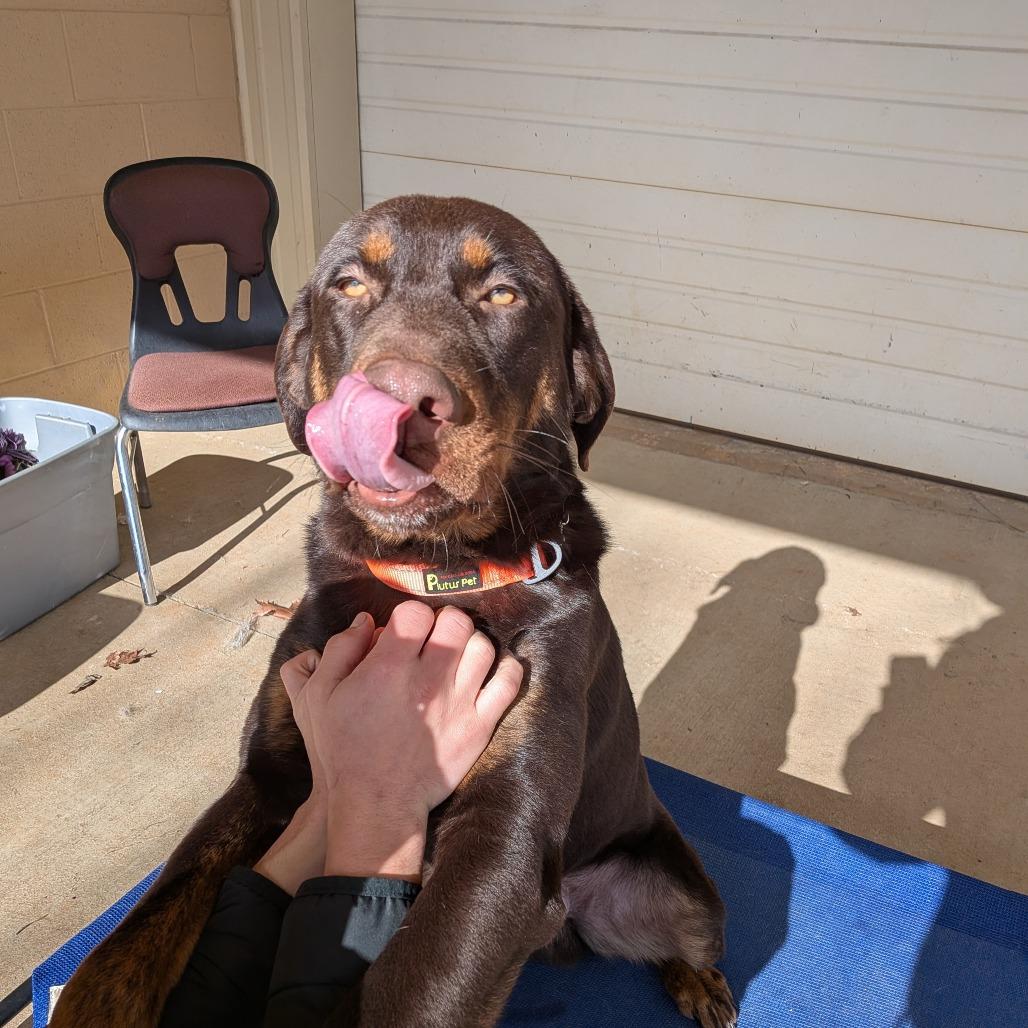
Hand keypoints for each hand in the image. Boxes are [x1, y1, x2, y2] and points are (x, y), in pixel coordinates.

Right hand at [263, 603, 522, 884]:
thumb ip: (339, 651)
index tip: (407, 629)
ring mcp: (459, 701)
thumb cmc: (343, 749)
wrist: (377, 802)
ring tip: (460, 654)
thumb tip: (364, 620)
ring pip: (483, 646)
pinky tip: (491, 668)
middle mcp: (429, 679)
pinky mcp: (480, 725)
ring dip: (472, 643)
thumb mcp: (319, 697)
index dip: (411, 615)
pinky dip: (506, 668)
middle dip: (445, 621)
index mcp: (389, 667)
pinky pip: (508, 682)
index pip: (416, 612)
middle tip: (436, 637)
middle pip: (456, 621)